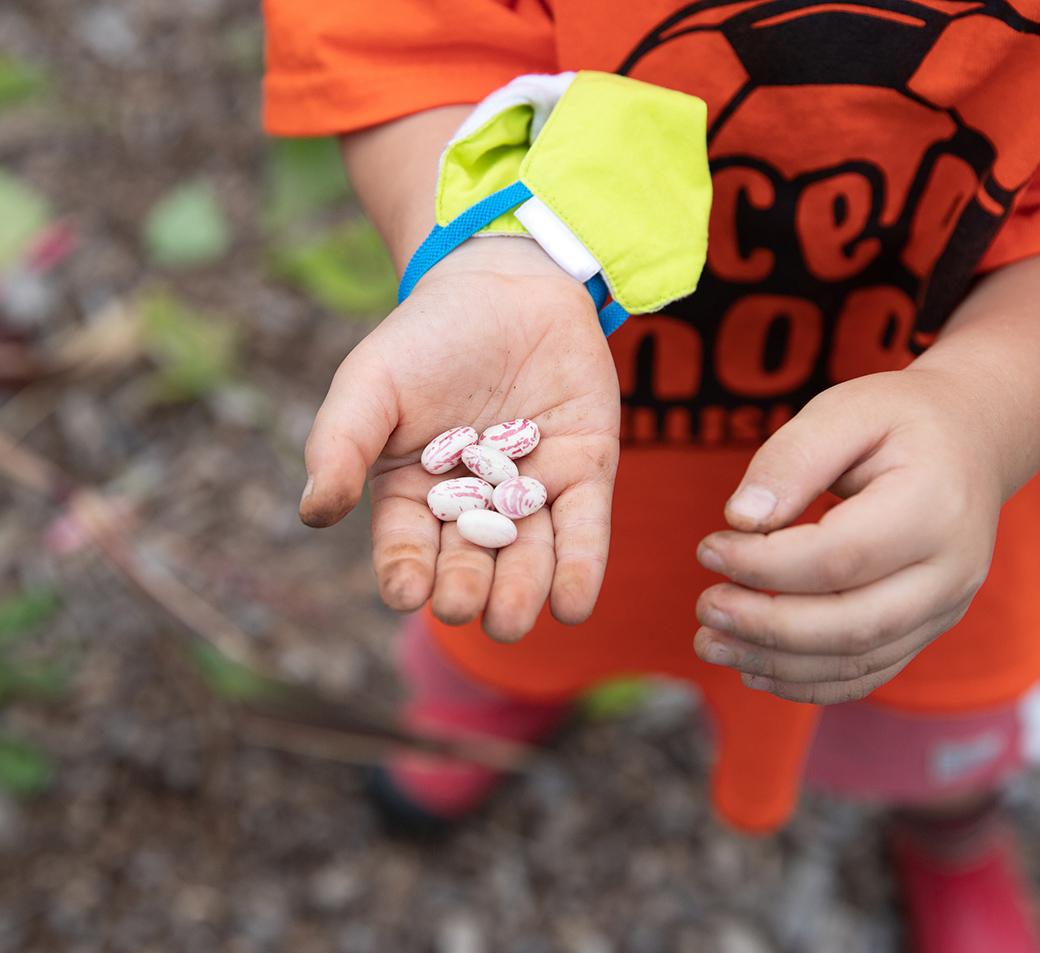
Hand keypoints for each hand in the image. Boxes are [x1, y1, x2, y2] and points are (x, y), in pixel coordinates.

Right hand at [300, 238, 619, 640]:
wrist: (507, 285)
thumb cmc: (427, 337)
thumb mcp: (371, 382)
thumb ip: (341, 443)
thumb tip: (313, 512)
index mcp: (415, 494)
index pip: (407, 547)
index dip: (405, 572)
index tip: (405, 593)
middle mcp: (476, 506)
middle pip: (470, 561)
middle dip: (467, 589)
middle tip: (464, 605)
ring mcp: (533, 493)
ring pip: (528, 555)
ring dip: (521, 591)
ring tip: (512, 619)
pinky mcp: (585, 473)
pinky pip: (584, 528)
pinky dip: (580, 567)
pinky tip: (572, 603)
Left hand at [693, 368, 1002, 703]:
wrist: (968, 442)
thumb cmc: (897, 421)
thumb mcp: (844, 410)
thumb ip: (791, 458)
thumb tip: (740, 518)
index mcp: (933, 506)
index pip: (839, 556)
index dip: (764, 564)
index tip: (708, 549)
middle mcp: (950, 570)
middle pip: (851, 624)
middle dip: (764, 625)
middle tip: (704, 606)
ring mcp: (943, 608)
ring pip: (856, 660)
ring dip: (774, 663)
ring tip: (710, 642)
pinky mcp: (925, 629)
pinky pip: (867, 673)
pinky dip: (806, 682)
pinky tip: (752, 666)